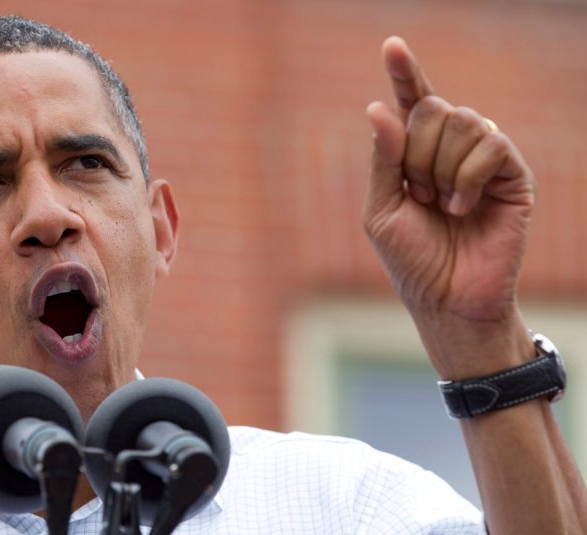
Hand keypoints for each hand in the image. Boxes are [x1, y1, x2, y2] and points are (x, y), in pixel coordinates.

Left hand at [362, 37, 535, 377]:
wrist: (447, 298)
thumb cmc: (411, 259)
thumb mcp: (381, 210)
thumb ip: (383, 159)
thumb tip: (380, 107)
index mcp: (416, 155)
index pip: (413, 104)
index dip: (404, 74)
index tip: (391, 45)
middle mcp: (450, 151)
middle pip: (435, 109)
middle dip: (416, 153)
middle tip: (420, 195)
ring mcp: (484, 161)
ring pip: (463, 121)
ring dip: (440, 167)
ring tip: (442, 206)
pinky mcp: (513, 175)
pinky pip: (490, 144)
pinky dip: (467, 176)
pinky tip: (463, 207)